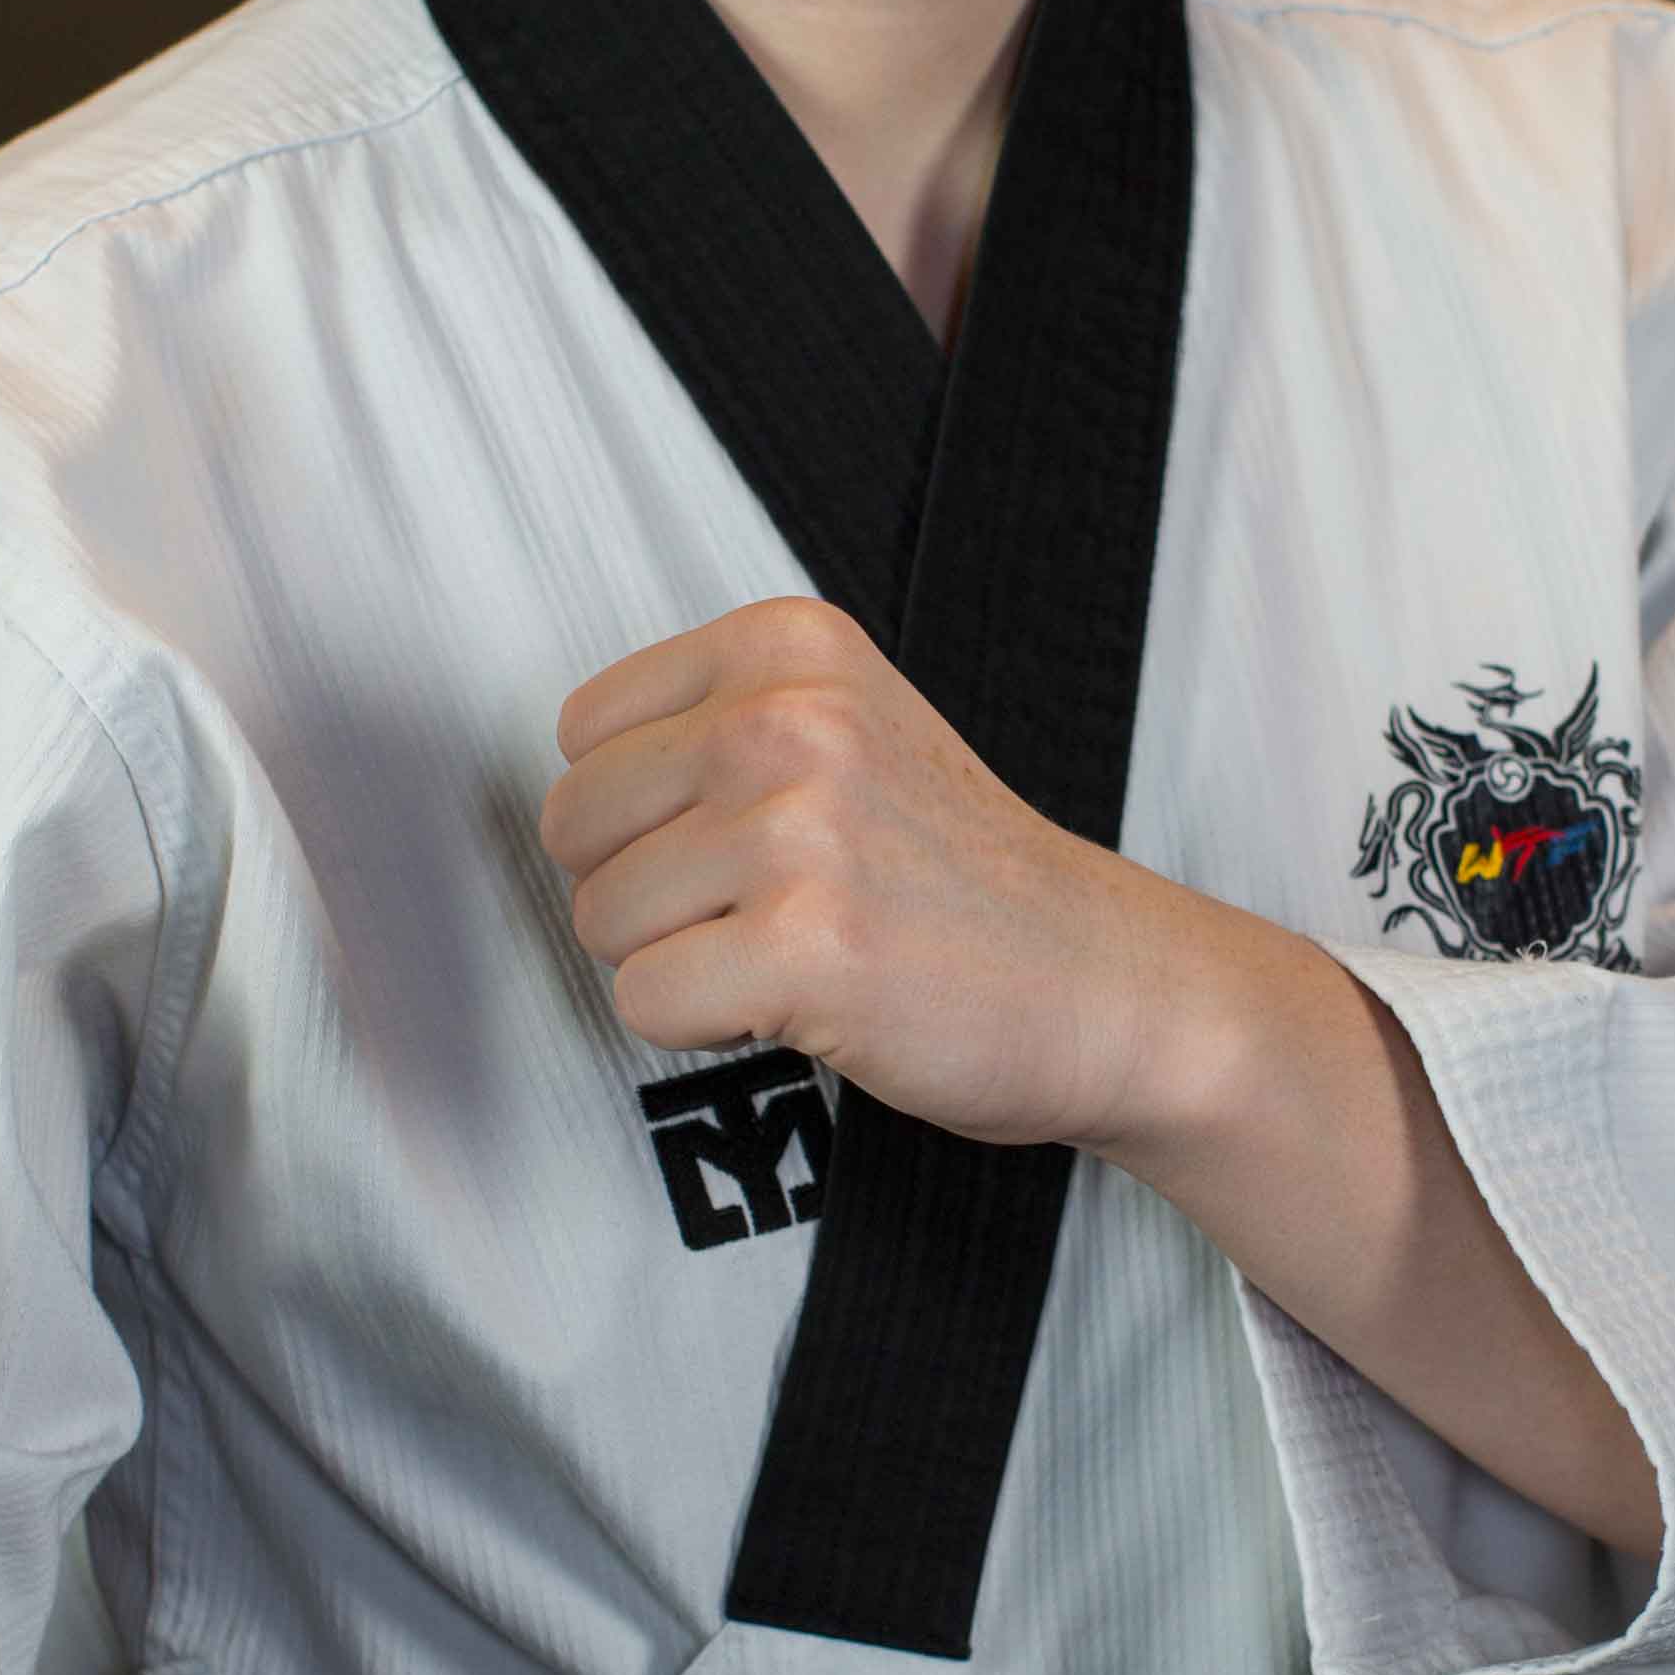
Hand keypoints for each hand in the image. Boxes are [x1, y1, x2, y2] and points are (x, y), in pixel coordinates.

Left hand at [539, 596, 1196, 1146]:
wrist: (1106, 984)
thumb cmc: (968, 880)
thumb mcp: (850, 727)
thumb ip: (718, 725)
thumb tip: (567, 786)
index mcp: (789, 645)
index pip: (584, 731)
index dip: (642, 812)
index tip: (737, 839)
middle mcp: (788, 718)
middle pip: (574, 826)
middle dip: (644, 890)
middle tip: (760, 909)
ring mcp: (797, 828)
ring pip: (600, 919)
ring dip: (678, 962)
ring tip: (792, 951)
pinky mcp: (805, 945)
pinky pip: (644, 1002)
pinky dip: (703, 1028)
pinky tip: (797, 1002)